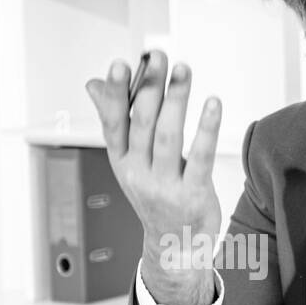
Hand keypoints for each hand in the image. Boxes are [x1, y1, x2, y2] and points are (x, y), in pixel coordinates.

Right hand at [85, 51, 220, 304]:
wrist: (174, 247)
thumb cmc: (155, 197)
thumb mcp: (129, 162)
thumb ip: (116, 120)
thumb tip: (94, 85)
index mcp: (122, 162)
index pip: (113, 123)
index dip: (114, 94)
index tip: (120, 65)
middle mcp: (139, 174)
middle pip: (142, 124)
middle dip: (149, 87)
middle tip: (158, 57)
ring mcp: (165, 186)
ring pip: (168, 136)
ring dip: (176, 99)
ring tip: (183, 70)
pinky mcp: (192, 195)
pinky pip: (199, 158)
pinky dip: (205, 129)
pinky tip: (211, 104)